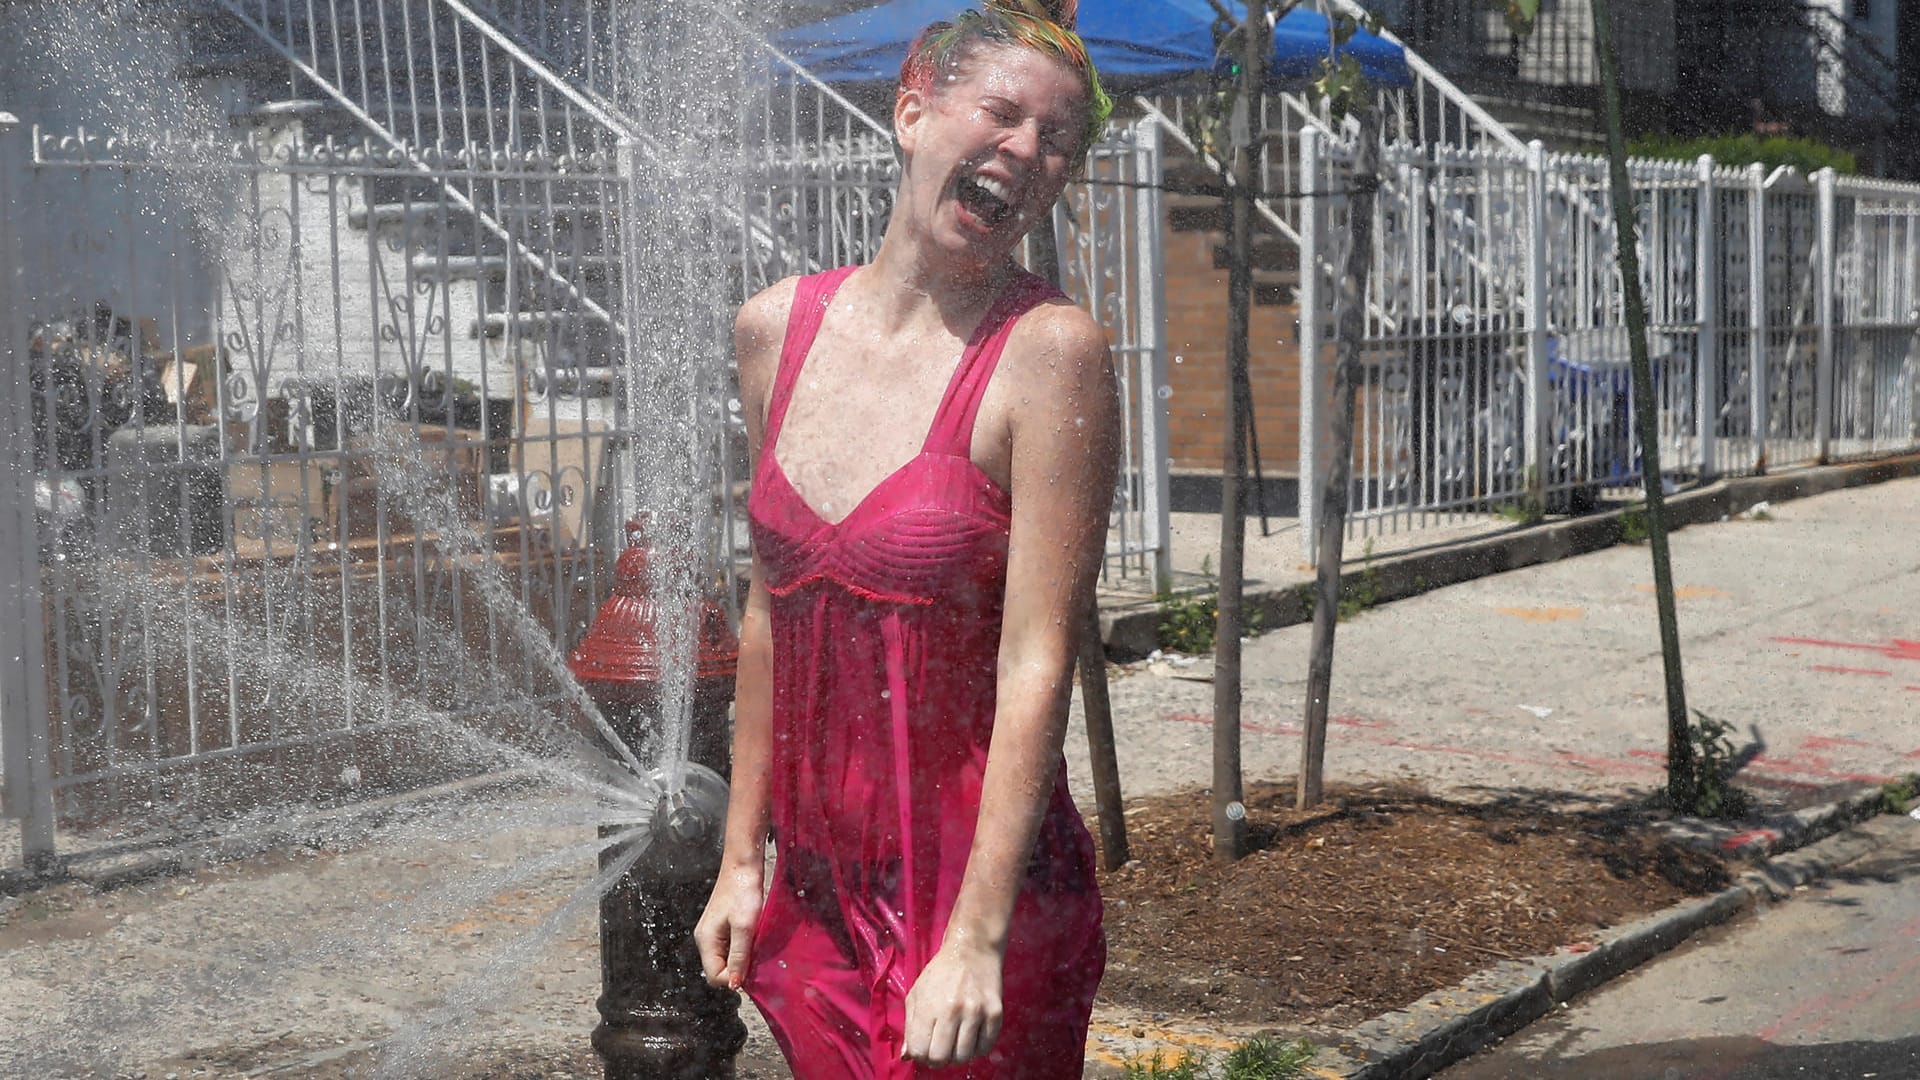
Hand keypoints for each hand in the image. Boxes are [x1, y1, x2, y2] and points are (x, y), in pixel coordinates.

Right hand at [694, 863, 762, 989]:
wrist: (743, 866)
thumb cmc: (742, 892)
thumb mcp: (744, 927)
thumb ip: (739, 956)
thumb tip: (734, 984)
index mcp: (706, 940)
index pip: (714, 976)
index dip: (733, 978)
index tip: (752, 969)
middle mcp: (706, 939)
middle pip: (719, 968)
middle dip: (738, 969)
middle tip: (756, 957)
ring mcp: (714, 932)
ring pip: (727, 958)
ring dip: (742, 958)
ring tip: (756, 945)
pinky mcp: (723, 926)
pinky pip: (731, 946)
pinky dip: (743, 947)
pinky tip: (754, 938)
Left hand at [902, 935, 1004, 1067]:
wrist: (973, 950)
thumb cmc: (941, 973)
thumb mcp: (917, 993)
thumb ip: (910, 1026)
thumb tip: (907, 1056)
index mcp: (928, 1005)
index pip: (919, 1051)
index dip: (920, 1055)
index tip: (924, 1048)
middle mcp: (952, 1010)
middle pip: (941, 1058)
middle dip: (937, 1059)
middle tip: (940, 1048)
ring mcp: (976, 1012)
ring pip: (964, 1057)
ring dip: (958, 1054)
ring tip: (956, 1040)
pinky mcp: (995, 1013)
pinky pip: (985, 1048)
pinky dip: (976, 1048)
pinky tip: (971, 1035)